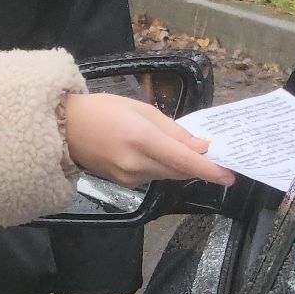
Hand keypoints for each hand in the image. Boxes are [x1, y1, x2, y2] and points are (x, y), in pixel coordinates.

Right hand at [63, 93, 236, 187]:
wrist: (64, 128)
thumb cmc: (102, 109)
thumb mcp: (140, 108)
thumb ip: (172, 129)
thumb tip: (200, 146)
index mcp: (141, 139)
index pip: (184, 160)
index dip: (209, 169)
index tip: (230, 175)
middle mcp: (136, 163)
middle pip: (179, 171)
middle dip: (198, 165)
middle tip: (215, 156)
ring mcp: (129, 178)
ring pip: (167, 175)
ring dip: (181, 165)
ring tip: (187, 150)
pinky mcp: (124, 184)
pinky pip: (153, 176)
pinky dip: (163, 167)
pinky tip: (159, 154)